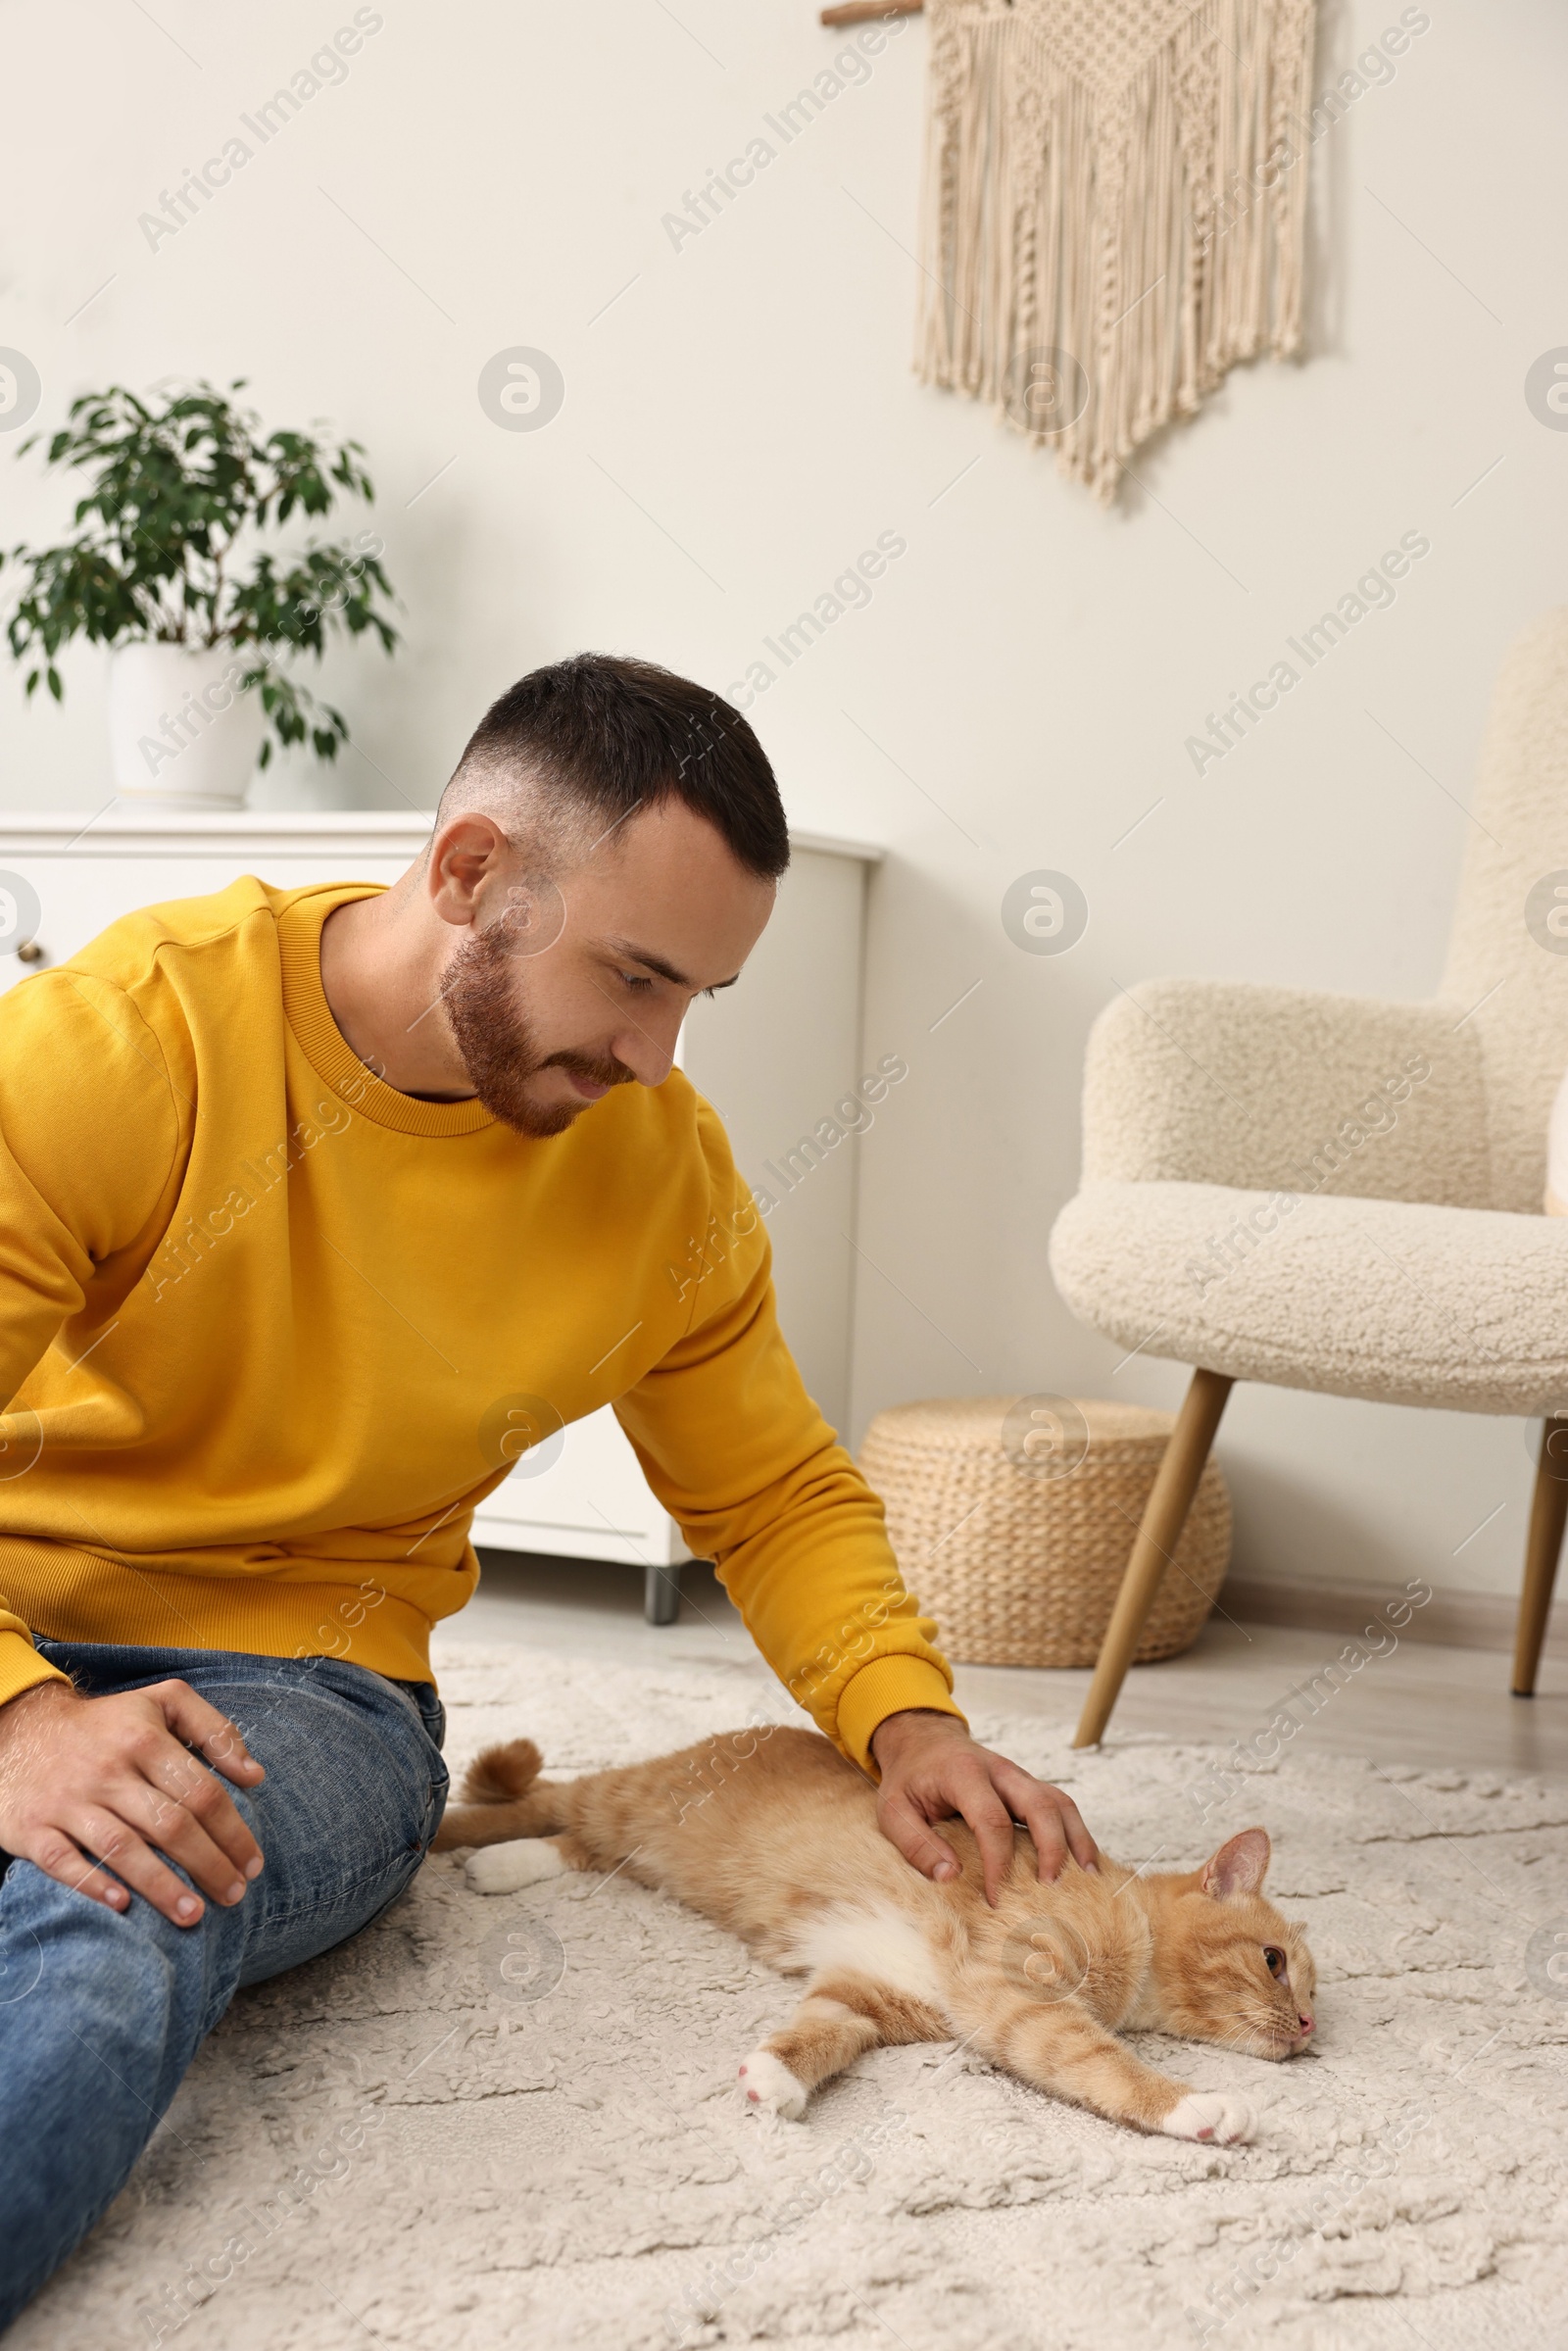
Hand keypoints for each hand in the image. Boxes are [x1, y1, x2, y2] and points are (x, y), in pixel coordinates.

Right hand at [0, 1677, 266, 1928]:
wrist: (21, 1727)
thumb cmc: (107, 1723)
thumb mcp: (163, 1702)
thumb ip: (214, 1729)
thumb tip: (254, 1776)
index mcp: (144, 1739)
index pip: (200, 1792)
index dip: (232, 1831)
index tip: (253, 1863)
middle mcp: (108, 1771)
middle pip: (169, 1824)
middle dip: (209, 1864)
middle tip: (235, 1894)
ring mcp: (69, 1802)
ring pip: (122, 1848)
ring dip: (162, 1886)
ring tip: (194, 1914)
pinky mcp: (34, 1828)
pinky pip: (62, 1862)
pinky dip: (92, 1884)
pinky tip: (123, 1906)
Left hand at [869, 1709, 1097, 1906]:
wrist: (922, 1739)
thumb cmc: (909, 1779)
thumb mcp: (894, 1811)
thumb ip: (917, 1845)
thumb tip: (951, 1878)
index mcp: (964, 1774)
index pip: (992, 1820)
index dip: (998, 1863)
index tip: (995, 1898)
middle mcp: (1000, 1771)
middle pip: (1041, 1804)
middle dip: (1052, 1849)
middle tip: (1051, 1890)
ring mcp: (1018, 1777)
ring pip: (1060, 1803)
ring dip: (1077, 1840)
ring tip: (1088, 1880)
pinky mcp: (1027, 1787)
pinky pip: (1061, 1808)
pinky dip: (1077, 1835)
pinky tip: (1085, 1865)